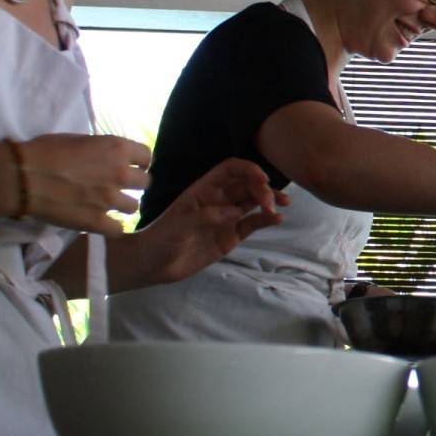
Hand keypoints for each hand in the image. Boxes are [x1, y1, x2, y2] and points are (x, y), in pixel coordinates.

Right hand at [18, 133, 153, 232]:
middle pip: (145, 183)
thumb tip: (105, 157)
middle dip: (134, 184)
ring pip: (134, 207)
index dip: (140, 162)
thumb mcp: (80, 139)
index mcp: (117, 149)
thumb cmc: (45, 151)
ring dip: (123, 206)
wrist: (25, 176)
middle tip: (120, 186)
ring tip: (110, 205)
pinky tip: (104, 223)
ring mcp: (110, 199)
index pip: (147, 156)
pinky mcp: (97, 221)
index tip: (132, 166)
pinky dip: (112, 227)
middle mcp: (120, 173)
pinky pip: (118, 230)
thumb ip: (100, 150)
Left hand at [123, 158, 285, 287]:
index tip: (262, 179)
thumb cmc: (161, 239)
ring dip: (269, 200)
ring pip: (253, 202)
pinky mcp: (231, 237)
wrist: (152, 265)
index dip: (248, 169)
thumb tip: (236, 212)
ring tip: (283, 205)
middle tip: (271, 202)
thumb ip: (207, 216)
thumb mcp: (179, 225)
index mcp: (204, 190)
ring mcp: (226, 218)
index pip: (230, 170)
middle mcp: (218, 200)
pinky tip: (277, 219)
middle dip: (262, 189)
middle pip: (246, 185)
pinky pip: (252, 224)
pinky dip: (266, 220)